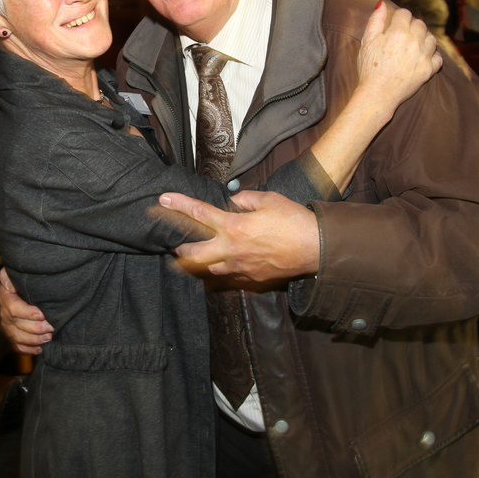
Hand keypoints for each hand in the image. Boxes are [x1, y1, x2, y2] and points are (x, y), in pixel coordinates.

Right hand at [0, 268, 51, 354]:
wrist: (22, 285)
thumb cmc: (23, 278)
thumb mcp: (15, 272)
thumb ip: (10, 276)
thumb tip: (10, 286)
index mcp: (5, 296)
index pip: (13, 308)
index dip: (27, 313)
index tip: (42, 314)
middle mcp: (4, 312)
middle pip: (16, 325)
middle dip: (35, 328)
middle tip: (50, 328)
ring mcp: (7, 325)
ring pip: (17, 337)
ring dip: (33, 339)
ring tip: (48, 337)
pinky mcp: (12, 333)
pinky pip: (17, 345)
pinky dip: (27, 349)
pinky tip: (39, 349)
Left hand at [157, 190, 319, 281]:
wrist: (315, 248)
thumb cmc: (294, 221)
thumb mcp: (269, 199)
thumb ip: (246, 199)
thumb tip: (235, 202)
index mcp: (234, 226)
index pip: (199, 214)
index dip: (179, 206)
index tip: (163, 200)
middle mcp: (232, 249)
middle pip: (193, 252)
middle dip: (180, 247)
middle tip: (173, 242)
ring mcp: (240, 267)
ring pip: (207, 269)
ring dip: (195, 263)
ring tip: (189, 257)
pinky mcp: (251, 278)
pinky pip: (227, 277)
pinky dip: (218, 272)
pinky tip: (217, 268)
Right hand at [354, 0, 441, 119]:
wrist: (377, 94)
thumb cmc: (369, 68)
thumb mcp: (367, 41)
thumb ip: (376, 20)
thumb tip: (382, 4)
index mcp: (398, 32)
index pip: (405, 14)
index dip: (399, 17)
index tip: (395, 24)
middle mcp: (414, 41)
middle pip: (420, 24)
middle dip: (412, 26)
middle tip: (403, 36)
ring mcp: (424, 56)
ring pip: (432, 38)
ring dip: (424, 38)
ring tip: (414, 45)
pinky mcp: (429, 70)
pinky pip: (438, 57)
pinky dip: (432, 55)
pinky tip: (423, 57)